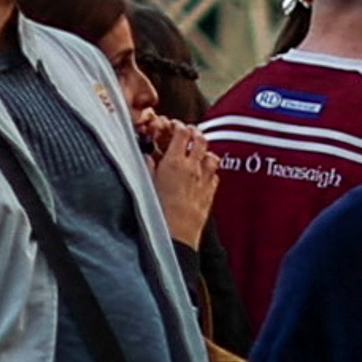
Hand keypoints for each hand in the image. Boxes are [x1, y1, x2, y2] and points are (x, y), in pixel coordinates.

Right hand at [140, 111, 221, 252]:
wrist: (176, 236)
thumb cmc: (158, 212)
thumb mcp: (146, 183)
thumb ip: (147, 164)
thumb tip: (147, 154)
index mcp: (175, 162)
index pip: (182, 132)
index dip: (178, 125)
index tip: (173, 126)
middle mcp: (193, 168)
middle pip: (201, 140)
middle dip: (194, 133)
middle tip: (186, 134)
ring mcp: (204, 180)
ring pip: (212, 156)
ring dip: (204, 152)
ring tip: (197, 153)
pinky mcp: (210, 194)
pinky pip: (215, 175)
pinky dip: (210, 170)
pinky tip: (203, 174)